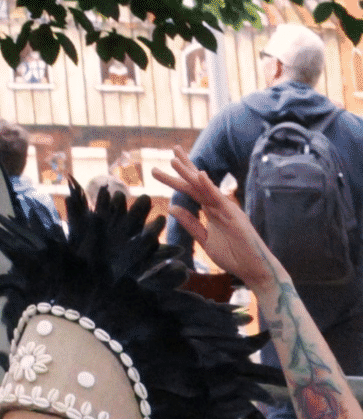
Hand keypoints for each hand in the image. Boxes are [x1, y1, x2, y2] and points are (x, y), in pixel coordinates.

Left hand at [156, 150, 276, 293]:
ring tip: (174, 160)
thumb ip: (190, 224)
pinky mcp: (234, 217)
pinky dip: (210, 187)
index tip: (165, 166)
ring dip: (190, 173)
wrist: (253, 269)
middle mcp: (220, 205)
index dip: (181, 177)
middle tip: (171, 150)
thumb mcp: (204, 239)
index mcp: (212, 210)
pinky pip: (219, 200)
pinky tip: (201, 175)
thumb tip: (172, 208)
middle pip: (198, 183)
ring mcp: (227, 209)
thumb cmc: (233, 255)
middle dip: (184, 167)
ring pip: (205, 188)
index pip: (193, 190)